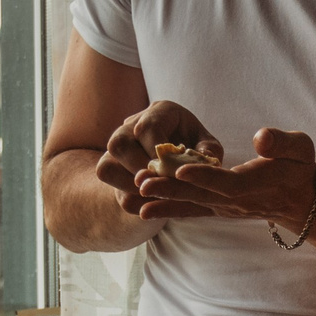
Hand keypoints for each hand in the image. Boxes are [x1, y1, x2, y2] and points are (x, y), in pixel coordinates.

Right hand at [93, 101, 221, 218]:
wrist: (176, 161)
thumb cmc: (195, 148)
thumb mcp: (207, 147)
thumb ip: (207, 152)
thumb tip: (201, 160)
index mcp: (161, 111)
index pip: (147, 128)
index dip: (157, 152)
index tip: (172, 170)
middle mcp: (131, 124)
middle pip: (120, 145)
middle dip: (141, 171)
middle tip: (162, 187)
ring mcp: (116, 145)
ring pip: (108, 166)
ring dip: (131, 187)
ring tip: (155, 196)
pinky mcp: (109, 166)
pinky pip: (109, 183)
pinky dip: (128, 197)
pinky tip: (149, 203)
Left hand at [133, 126, 315, 228]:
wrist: (299, 199)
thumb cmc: (299, 166)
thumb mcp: (301, 148)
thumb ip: (282, 143)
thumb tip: (262, 140)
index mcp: (256, 184)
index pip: (228, 182)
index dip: (205, 176)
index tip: (181, 168)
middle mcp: (236, 201)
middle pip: (201, 196)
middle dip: (171, 189)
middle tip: (143, 180)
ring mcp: (224, 208)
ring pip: (190, 203)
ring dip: (162, 199)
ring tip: (135, 192)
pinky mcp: (215, 209)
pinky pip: (188, 210)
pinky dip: (165, 210)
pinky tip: (141, 209)